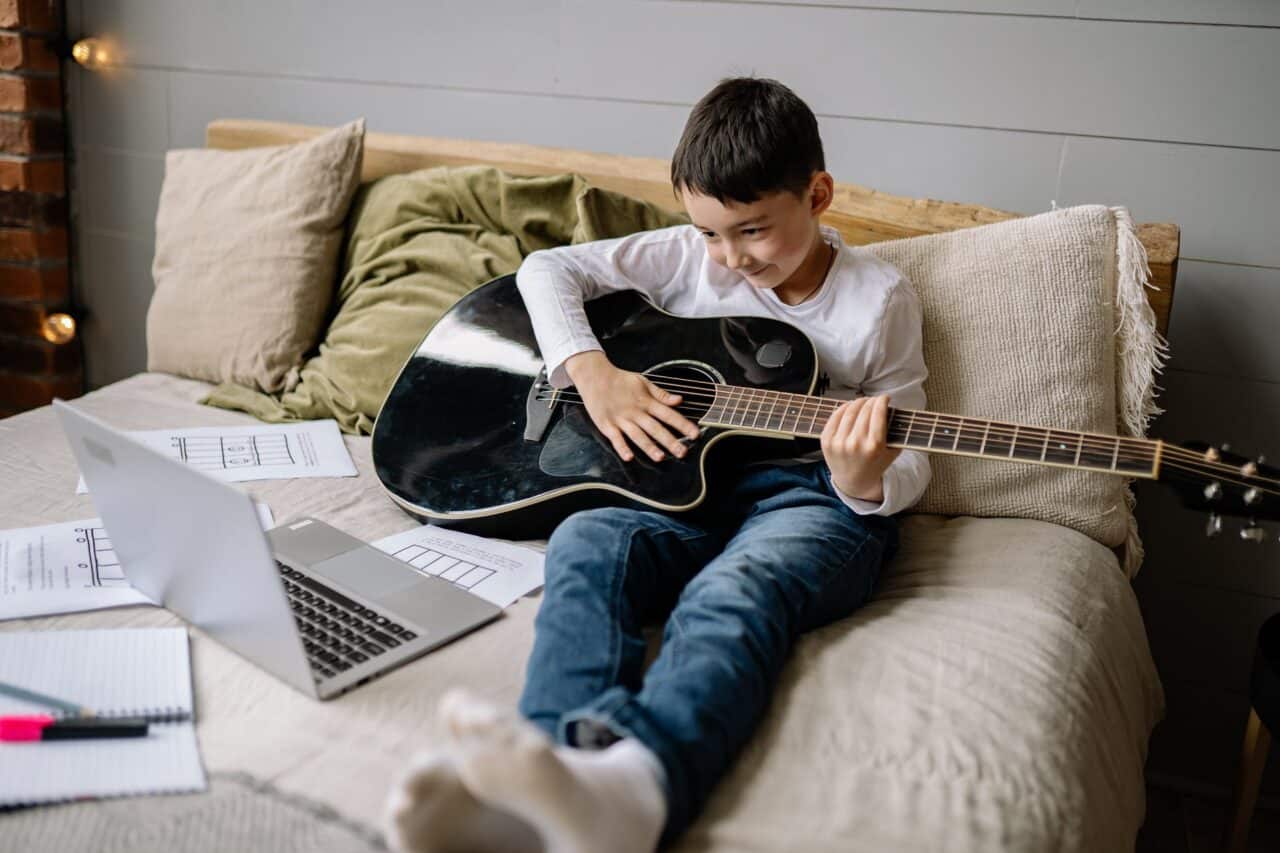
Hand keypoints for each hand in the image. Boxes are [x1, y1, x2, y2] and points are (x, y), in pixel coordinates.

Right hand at [566, 351, 700, 462]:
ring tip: (660, 457)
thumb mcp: (643, 382)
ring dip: (649, 447)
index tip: (695, 433)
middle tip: (683, 452)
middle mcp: (636, 412)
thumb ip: (661, 394)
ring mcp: (621, 419)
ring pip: (637, 435)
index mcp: (646, 402)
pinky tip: (629, 457)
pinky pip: (615, 438)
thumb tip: (679, 400)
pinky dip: (622, 448)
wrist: (594, 376)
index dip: (683, 424)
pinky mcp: (607, 425)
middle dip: (670, 441)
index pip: (668, 414)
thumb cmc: (620, 380)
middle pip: (655, 428)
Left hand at [820, 395, 899, 502]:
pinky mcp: (826, 441)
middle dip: (871, 400)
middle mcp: (855, 444)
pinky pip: (834, 417)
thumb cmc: (876, 464)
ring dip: (857, 402)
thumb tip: (894, 408)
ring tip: (863, 401)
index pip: (878, 413)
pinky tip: (849, 406)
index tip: (885, 397)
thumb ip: (896, 433)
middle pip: (864, 410)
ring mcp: (839, 443)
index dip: (882, 400)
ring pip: (849, 411)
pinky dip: (843, 408)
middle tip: (875, 400)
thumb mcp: (892, 451)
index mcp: (874, 446)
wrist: (854, 482)